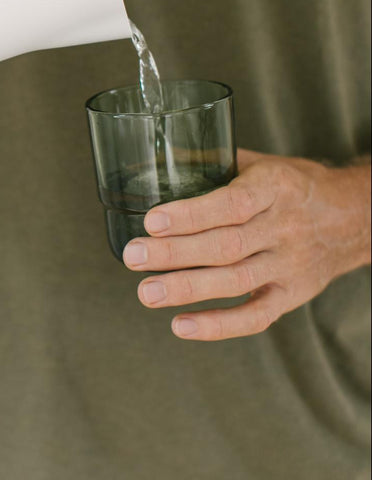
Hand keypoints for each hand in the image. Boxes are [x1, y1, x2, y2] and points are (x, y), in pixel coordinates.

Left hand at [122, 148, 370, 340]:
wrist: (353, 217)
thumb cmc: (293, 185)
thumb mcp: (260, 163)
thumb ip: (214, 162)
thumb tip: (157, 160)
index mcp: (274, 187)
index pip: (232, 204)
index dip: (191, 214)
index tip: (152, 220)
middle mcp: (284, 227)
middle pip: (227, 246)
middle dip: (175, 254)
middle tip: (134, 256)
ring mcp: (290, 264)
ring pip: (237, 281)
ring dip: (188, 289)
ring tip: (147, 293)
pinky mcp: (292, 295)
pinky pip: (256, 317)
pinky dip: (219, 325)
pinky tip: (181, 325)